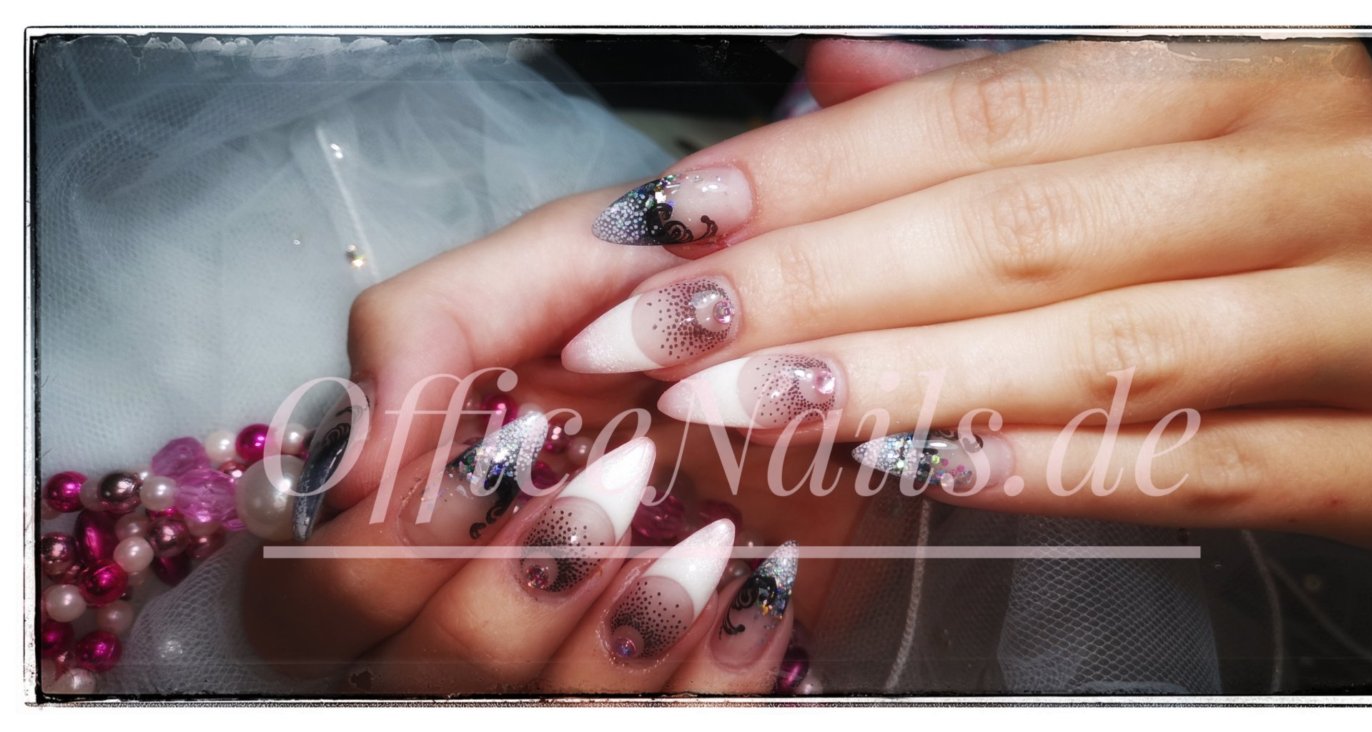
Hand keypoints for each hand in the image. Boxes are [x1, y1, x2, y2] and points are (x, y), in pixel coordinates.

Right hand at [241, 193, 809, 691]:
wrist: (797, 344)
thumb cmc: (660, 309)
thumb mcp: (549, 264)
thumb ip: (423, 327)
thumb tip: (355, 453)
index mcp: (400, 514)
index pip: (330, 588)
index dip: (411, 531)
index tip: (519, 441)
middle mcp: (459, 613)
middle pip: (424, 668)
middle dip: (527, 575)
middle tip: (626, 473)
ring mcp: (559, 667)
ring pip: (542, 713)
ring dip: (631, 621)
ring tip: (711, 531)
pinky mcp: (665, 689)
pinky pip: (671, 725)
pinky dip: (721, 663)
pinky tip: (758, 580)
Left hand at [560, 40, 1371, 548]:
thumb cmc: (1307, 217)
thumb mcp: (1185, 127)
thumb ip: (1007, 108)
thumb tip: (831, 70)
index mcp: (1239, 83)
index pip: (985, 115)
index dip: (816, 167)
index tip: (676, 218)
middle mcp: (1305, 175)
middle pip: (1014, 226)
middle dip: (813, 280)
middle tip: (657, 328)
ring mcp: (1367, 312)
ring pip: (1096, 341)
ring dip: (898, 375)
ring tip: (741, 404)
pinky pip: (1210, 462)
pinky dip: (1062, 466)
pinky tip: (927, 471)